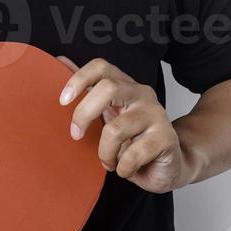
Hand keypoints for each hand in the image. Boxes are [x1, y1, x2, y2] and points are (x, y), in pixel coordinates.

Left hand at [56, 55, 198, 193]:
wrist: (170, 165)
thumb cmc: (134, 140)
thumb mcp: (108, 114)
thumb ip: (88, 91)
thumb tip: (61, 61)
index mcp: (124, 86)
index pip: (101, 67)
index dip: (79, 79)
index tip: (63, 101)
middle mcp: (141, 94)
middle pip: (107, 88)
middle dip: (83, 114)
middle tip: (76, 136)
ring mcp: (156, 114)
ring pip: (115, 129)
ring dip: (105, 153)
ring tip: (109, 161)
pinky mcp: (166, 138)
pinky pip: (132, 154)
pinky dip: (123, 168)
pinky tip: (126, 169)